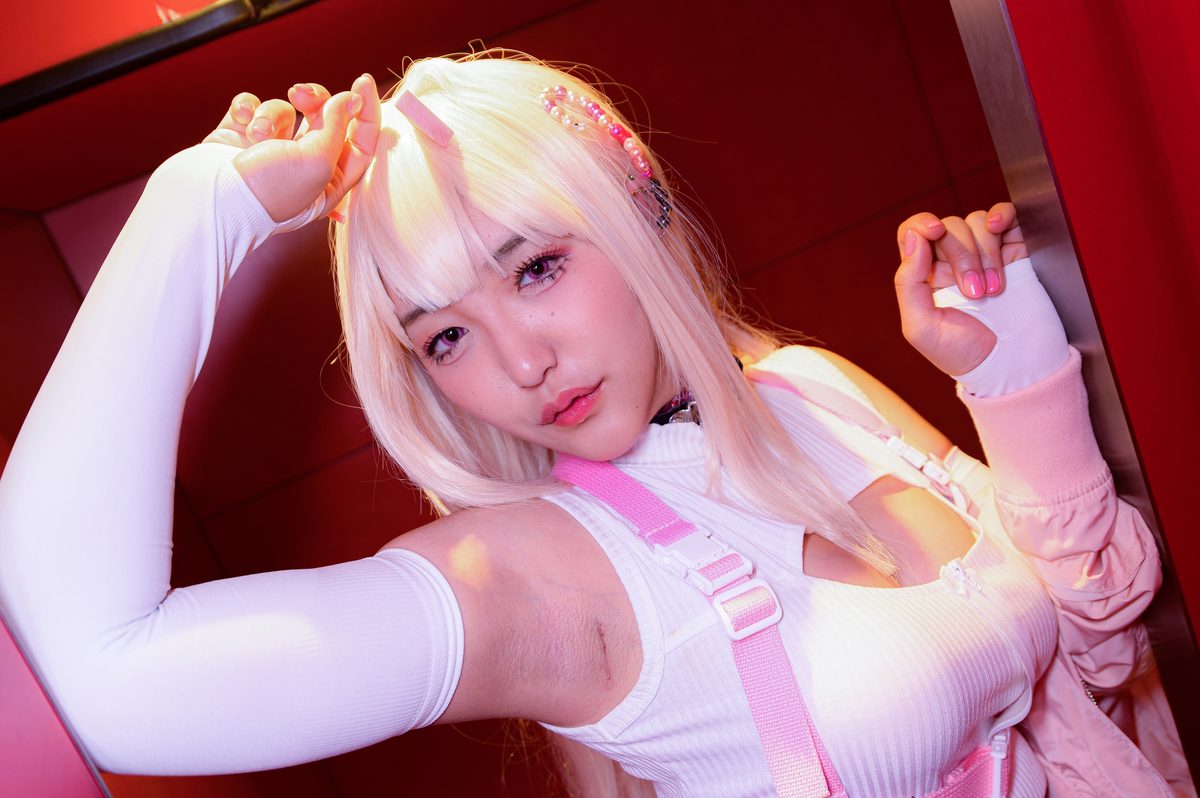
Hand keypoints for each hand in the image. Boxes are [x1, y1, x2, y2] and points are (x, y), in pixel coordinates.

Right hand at [202, 73, 380, 223]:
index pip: (361, 142)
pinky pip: (252, 106)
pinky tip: (241, 119)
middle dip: (315, 100)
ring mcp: (270, 150)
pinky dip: (246, 107)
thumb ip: (337, 127)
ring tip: (257, 135)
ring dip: (270, 114)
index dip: (365, 110)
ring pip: (284, 109)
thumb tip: (351, 99)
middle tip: (300, 94)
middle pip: (324, 118)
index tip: (363, 81)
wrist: (210, 196)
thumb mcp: (316, 161)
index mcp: (330, 182)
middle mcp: (302, 166)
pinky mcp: (241, 136)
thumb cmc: (269, 188)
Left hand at [893, 202, 1026, 376]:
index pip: (914, 232)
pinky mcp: (1014, 251)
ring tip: (994, 290)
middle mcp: (951, 260)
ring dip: (985, 253)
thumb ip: (908, 283)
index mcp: (925, 276)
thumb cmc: (963, 353)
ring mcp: (984, 254)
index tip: (935, 232)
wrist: (1011, 365)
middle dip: (962, 255)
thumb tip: (912, 238)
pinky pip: (1006, 216)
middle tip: (974, 293)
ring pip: (977, 222)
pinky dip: (1003, 215)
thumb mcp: (922, 328)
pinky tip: (1001, 228)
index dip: (922, 224)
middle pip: (949, 226)